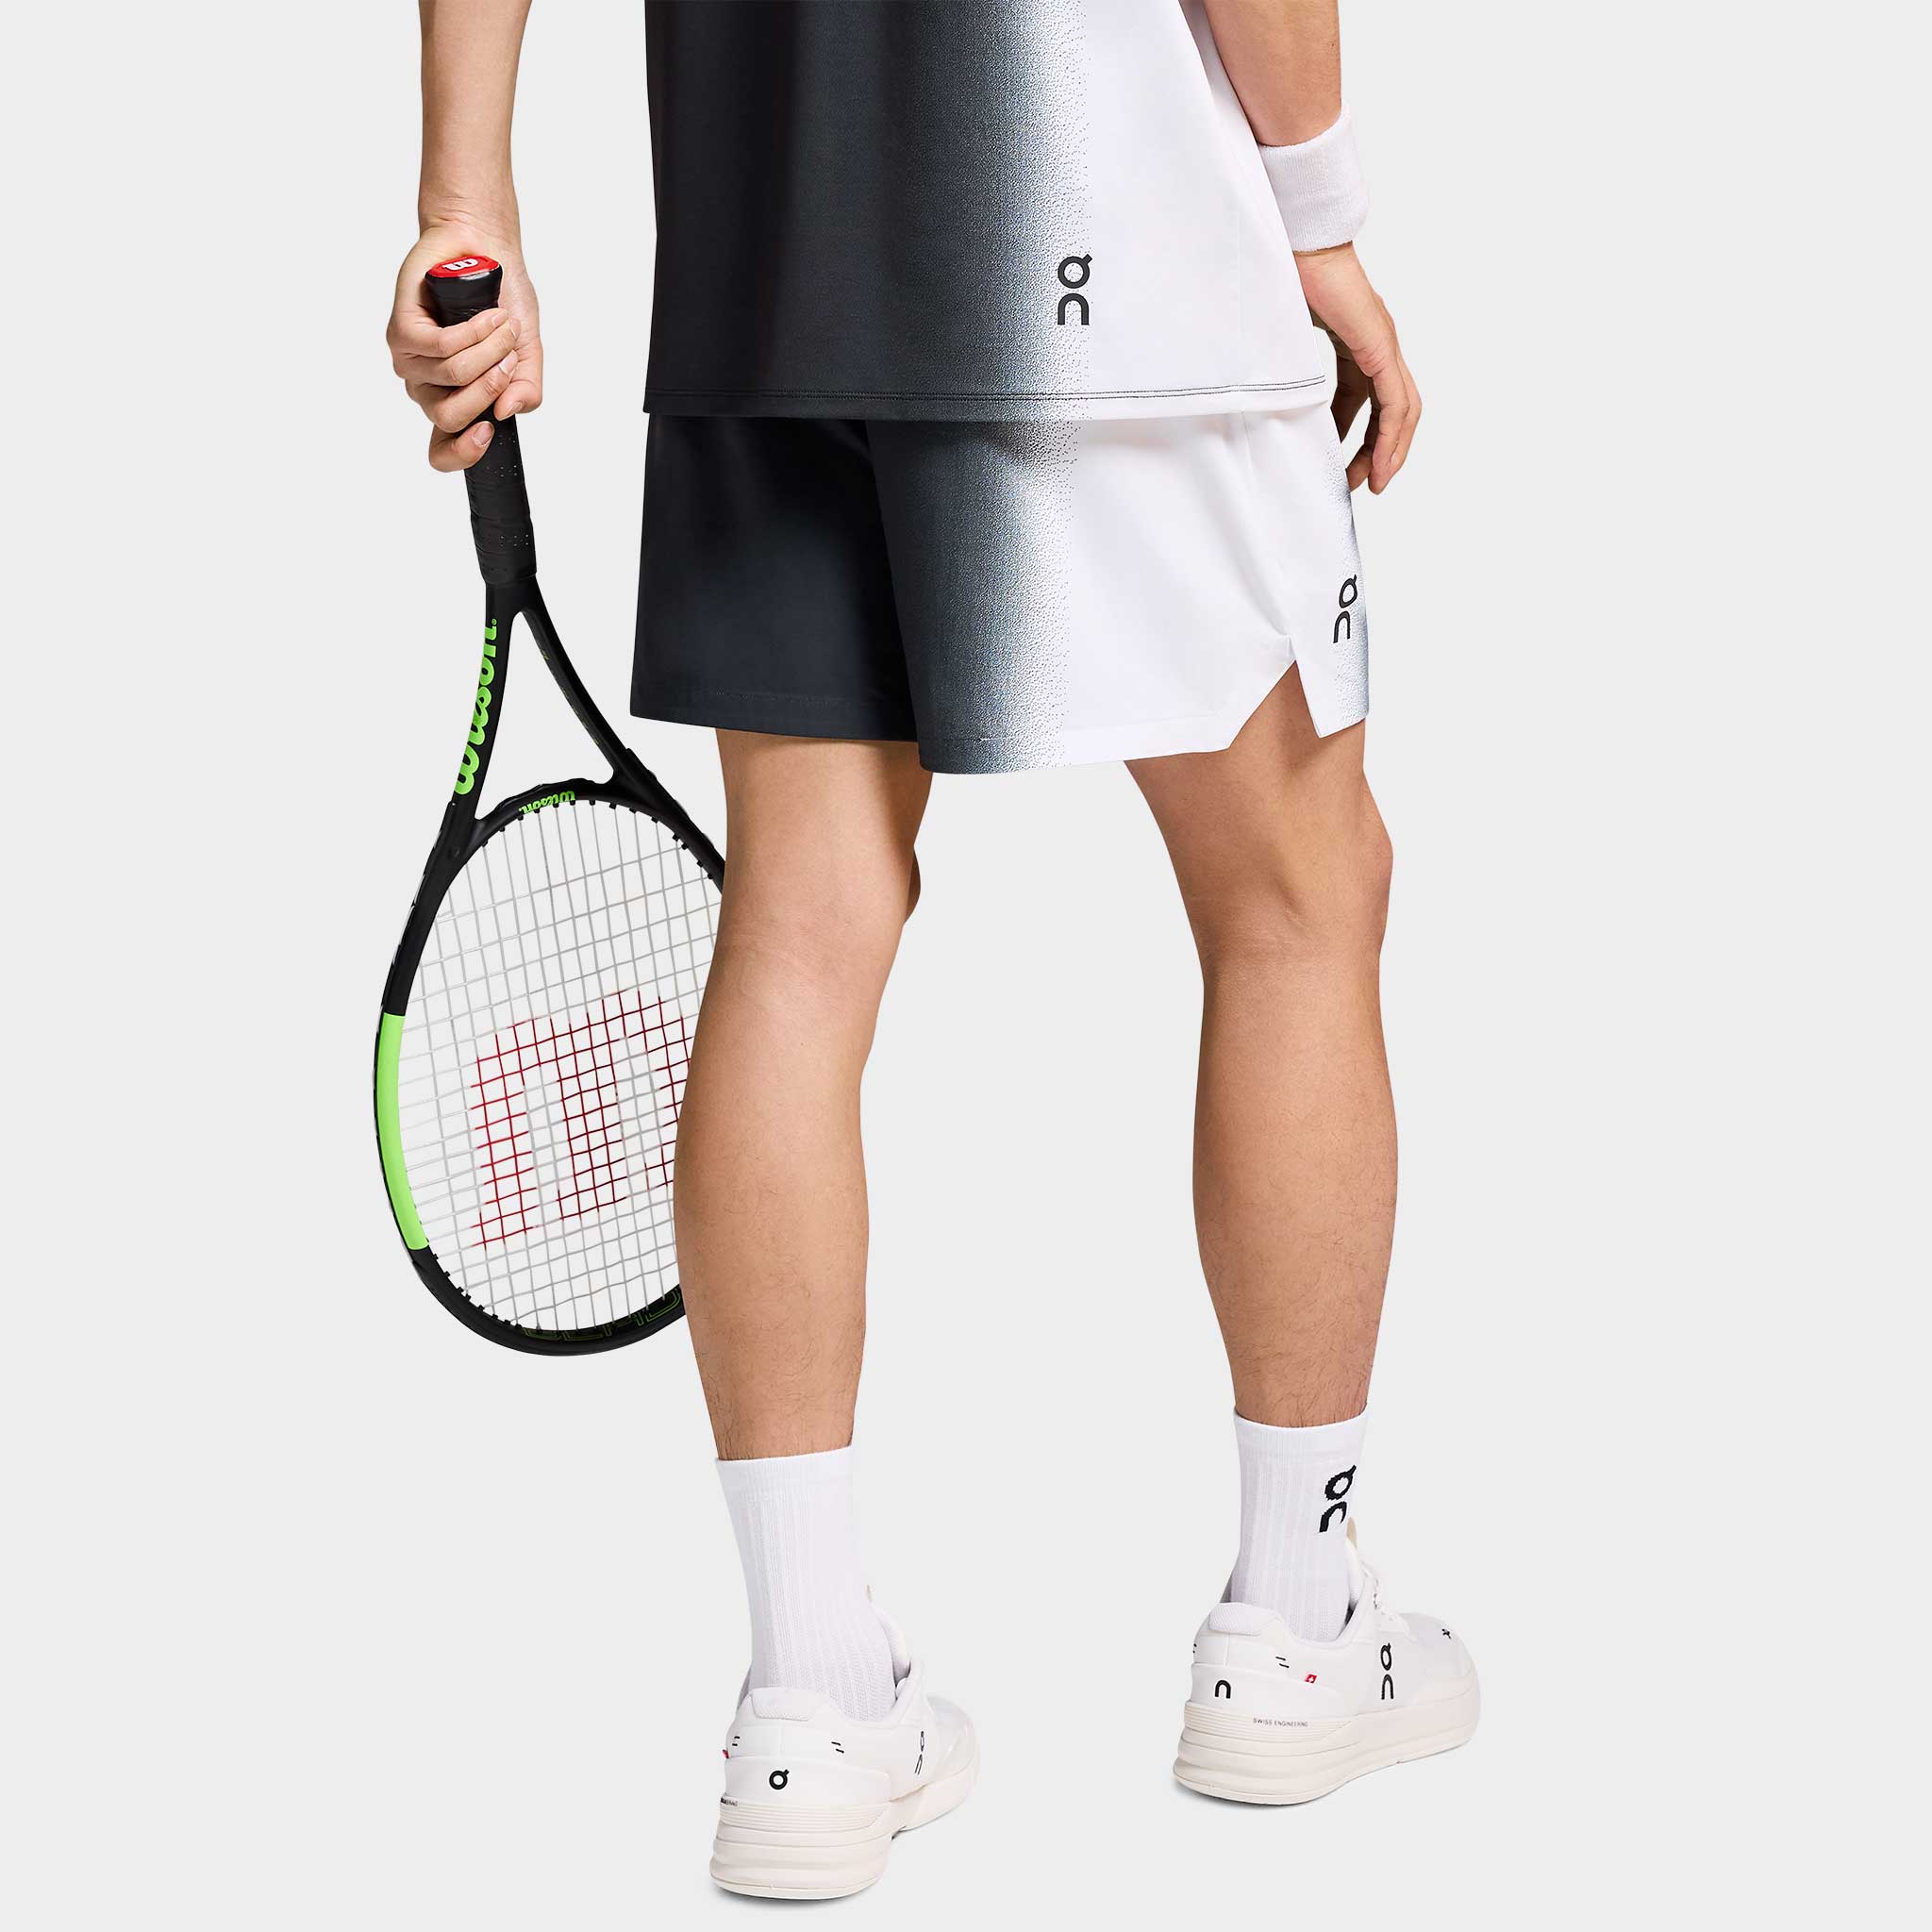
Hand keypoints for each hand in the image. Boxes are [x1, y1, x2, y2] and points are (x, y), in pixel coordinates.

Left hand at [386, 227, 543, 472]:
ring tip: (505, 324)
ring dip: (489, 349)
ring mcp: (411, 360)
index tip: (488, 434)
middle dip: (489, 388)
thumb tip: (507, 410)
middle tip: (510, 359)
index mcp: (454, 401)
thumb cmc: (503, 301)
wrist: (485, 251)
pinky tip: (488, 316)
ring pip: (451, 376)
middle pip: (449, 417)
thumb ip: (526, 389)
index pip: (442, 451)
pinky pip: (441, 346)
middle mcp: (428, 387)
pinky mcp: (401, 329)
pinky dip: (473, 332)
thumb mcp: (527, 354)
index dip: (462, 454)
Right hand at [1295, 243, 1418, 492]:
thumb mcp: (1286, 340)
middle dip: (1381, 451)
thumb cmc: (1283, 276)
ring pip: (1402, 410)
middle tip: (1365, 484)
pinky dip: (1393, 435)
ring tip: (1375, 482)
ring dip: (1390, 451)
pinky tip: (1383, 462)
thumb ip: (1289, 371)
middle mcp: (1378, 343)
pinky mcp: (1380, 344)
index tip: (1347, 467)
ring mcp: (1383, 343)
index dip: (1366, 438)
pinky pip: (1395, 401)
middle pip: (1393, 410)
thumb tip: (1272, 402)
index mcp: (1357, 341)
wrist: (1295, 241)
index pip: (1372, 400)